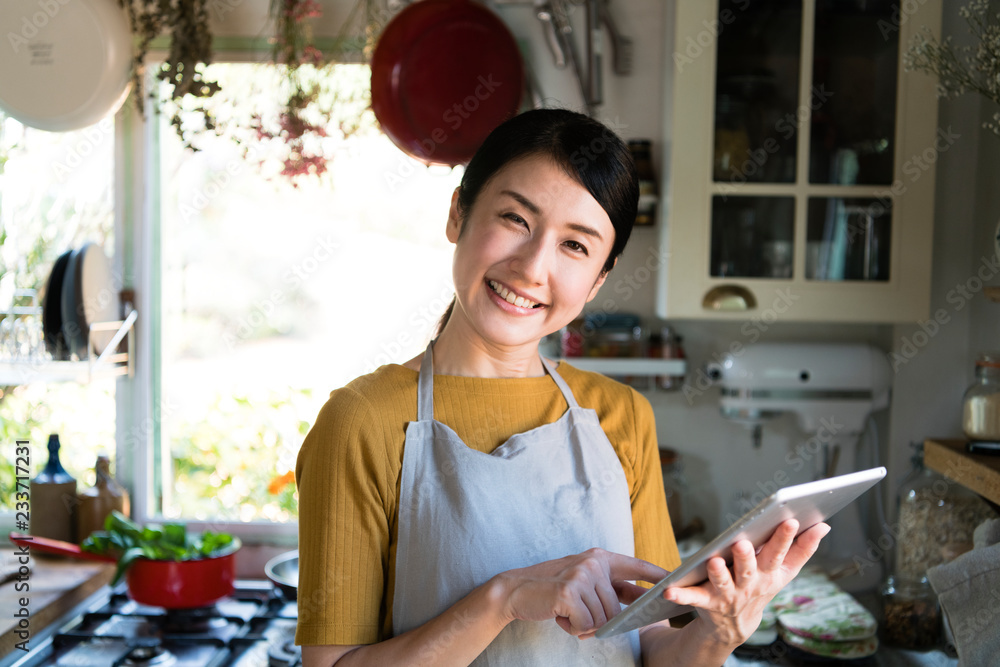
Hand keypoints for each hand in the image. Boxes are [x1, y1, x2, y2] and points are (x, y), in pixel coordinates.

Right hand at [494, 548, 667, 636]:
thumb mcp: (582, 581)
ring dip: (583, 625)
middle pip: (616, 608)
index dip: (656, 574)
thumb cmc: (552, 590)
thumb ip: (608, 588)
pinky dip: (573, 628)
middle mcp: (593, 563)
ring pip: (602, 619)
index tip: (676, 577)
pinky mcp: (570, 591)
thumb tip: (638, 600)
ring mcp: (581, 576)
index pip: (635, 566)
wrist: (516, 590)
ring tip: (564, 613)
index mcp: (599, 558)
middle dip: (598, 620)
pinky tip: (559, 616)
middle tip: (575, 616)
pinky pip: (586, 624)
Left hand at [662, 520, 830, 647]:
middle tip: (743, 543)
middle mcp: (750, 585)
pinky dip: (680, 596)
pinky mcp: (706, 602)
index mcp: (770, 573)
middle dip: (747, 557)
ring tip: (713, 561)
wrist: (735, 625)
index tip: (792, 519)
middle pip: (750, 569)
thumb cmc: (760, 586)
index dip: (787, 538)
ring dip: (719, 574)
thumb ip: (803, 548)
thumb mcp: (784, 572)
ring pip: (724, 583)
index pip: (781, 554)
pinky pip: (692, 598)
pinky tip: (668, 591)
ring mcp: (728, 595)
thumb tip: (824, 525)